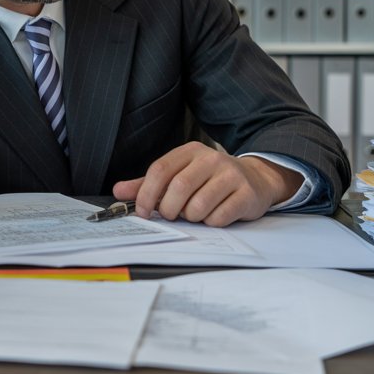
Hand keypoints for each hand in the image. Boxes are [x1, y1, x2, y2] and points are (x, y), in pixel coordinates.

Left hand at [112, 142, 302, 227]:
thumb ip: (149, 184)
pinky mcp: (246, 194)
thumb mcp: (179, 175)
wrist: (254, 180)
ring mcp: (230, 175)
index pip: (160, 170)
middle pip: (178, 188)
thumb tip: (118, 191)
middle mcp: (211, 159)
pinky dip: (211, 223)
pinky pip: (218, 217)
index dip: (146, 194)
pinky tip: (214, 215)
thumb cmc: (209, 180)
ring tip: (195, 213)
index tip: (142, 211)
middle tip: (171, 215)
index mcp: (190, 151)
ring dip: (191, 217)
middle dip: (168, 209)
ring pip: (198, 206)